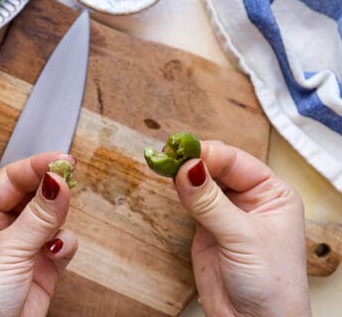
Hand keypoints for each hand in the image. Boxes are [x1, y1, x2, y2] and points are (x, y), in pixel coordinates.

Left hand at [0, 152, 77, 316]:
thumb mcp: (7, 250)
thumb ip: (38, 216)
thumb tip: (58, 181)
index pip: (10, 178)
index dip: (36, 166)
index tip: (62, 159)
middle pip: (33, 193)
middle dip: (51, 191)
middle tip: (70, 179)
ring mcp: (22, 245)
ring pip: (52, 216)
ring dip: (58, 221)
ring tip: (54, 231)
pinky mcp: (42, 265)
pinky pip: (63, 242)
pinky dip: (64, 245)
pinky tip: (56, 254)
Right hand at [174, 140, 310, 315]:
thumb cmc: (271, 285)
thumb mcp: (242, 237)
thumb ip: (211, 202)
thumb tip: (188, 169)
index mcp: (273, 194)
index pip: (236, 160)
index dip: (209, 154)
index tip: (183, 154)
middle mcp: (250, 199)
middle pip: (217, 167)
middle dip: (194, 161)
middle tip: (169, 157)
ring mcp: (226, 213)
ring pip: (201, 181)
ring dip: (183, 173)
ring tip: (165, 165)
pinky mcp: (206, 227)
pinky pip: (190, 200)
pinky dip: (178, 190)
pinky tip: (170, 182)